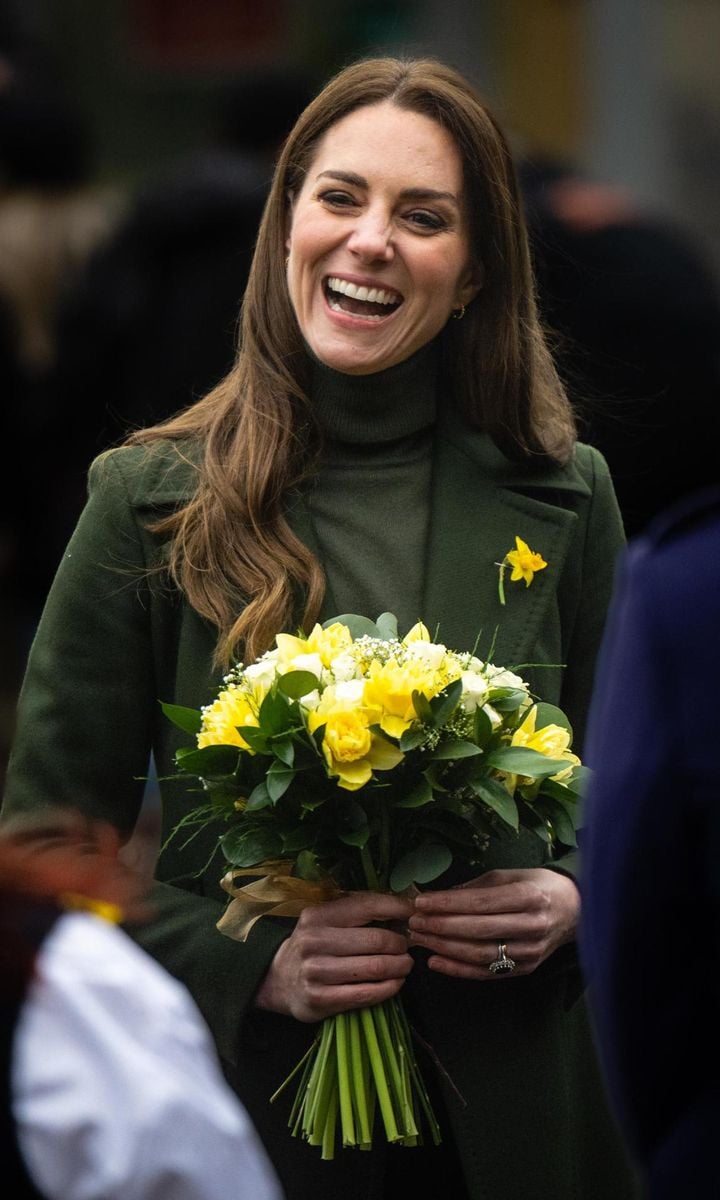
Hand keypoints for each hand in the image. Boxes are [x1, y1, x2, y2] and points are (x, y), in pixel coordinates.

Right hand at [254, 891, 414, 1021]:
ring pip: (375, 968)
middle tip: (406, 947)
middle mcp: (314, 941)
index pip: (368, 906)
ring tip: (404, 965)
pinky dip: (389, 988)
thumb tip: (403, 905)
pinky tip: (395, 983)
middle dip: (401, 944)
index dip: (398, 908)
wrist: (279, 978)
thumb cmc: (314, 944)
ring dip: (400, 967)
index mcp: (317, 916)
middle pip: (377, 940)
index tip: (413, 912)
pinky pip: (367, 994)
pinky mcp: (320, 999)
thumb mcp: (326, 920)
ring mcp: (316, 972)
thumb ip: (358, 912)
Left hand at [407, 868, 578, 980]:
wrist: (575, 910)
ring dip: (445, 948)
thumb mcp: (510, 876)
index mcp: (529, 896)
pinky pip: (487, 972)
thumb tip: (438, 897)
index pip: (482, 903)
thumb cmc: (537, 886)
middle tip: (414, 921)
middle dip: (441, 926)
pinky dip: (458, 970)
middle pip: (479, 930)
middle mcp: (533, 926)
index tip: (421, 902)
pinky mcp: (526, 969)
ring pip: (481, 954)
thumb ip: (476, 888)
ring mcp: (531, 951)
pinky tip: (435, 961)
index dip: (448, 904)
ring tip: (420, 939)